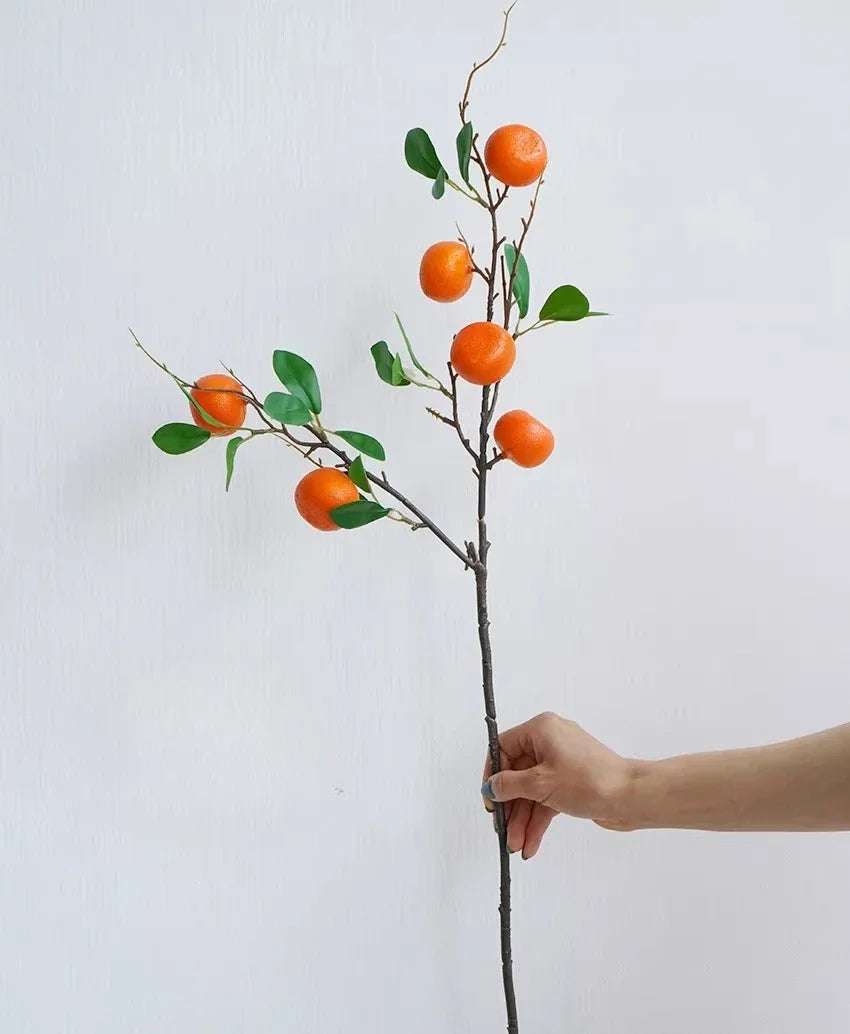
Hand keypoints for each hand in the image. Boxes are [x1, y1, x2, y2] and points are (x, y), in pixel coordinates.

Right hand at [481, 712, 635, 857]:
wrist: (630, 797)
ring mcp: (562, 764)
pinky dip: (538, 820)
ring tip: (517, 845)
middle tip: (503, 830)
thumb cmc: (590, 781)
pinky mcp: (572, 783)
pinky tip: (531, 843)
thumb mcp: (540, 783)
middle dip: (510, 807)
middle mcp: (551, 742)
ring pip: (532, 792)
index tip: (489, 799)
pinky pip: (547, 800)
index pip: (504, 748)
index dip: (493, 775)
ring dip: (523, 820)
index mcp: (542, 730)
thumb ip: (509, 785)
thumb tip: (491, 787)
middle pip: (517, 775)